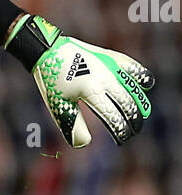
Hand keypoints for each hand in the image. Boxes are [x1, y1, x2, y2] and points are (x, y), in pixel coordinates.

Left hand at [29, 19, 154, 146]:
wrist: (48, 51)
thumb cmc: (52, 81)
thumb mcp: (59, 106)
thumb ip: (74, 127)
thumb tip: (85, 144)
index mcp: (91, 92)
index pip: (114, 117)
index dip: (121, 131)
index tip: (123, 139)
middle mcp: (104, 79)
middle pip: (128, 104)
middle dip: (134, 121)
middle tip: (134, 130)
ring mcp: (109, 66)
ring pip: (134, 87)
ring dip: (140, 102)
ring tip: (142, 114)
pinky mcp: (110, 56)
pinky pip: (132, 67)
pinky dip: (141, 77)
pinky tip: (146, 85)